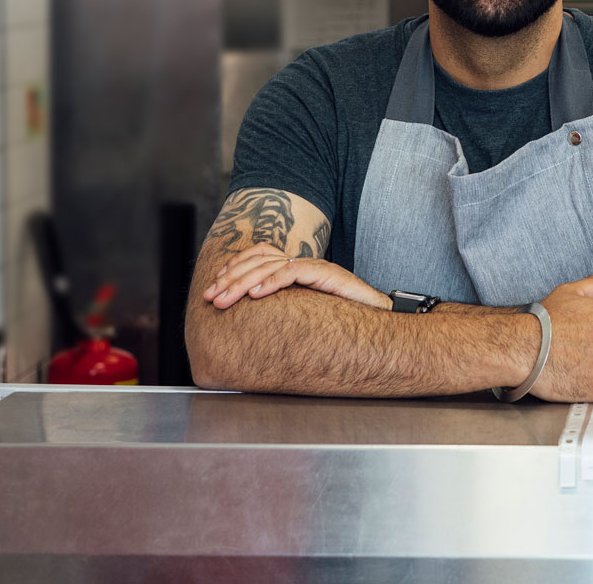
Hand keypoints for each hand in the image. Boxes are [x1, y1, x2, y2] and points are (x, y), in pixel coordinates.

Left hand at [202, 244, 390, 311]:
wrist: (381, 325)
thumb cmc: (344, 327)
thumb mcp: (302, 320)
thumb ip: (281, 318)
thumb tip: (247, 335)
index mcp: (297, 271)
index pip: (261, 257)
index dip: (236, 269)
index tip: (214, 288)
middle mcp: (305, 266)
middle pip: (261, 260)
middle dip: (231, 279)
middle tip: (211, 297)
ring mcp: (316, 269)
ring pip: (272, 265)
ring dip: (244, 282)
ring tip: (224, 298)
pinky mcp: (328, 275)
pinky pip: (295, 271)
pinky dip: (272, 281)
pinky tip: (256, 294)